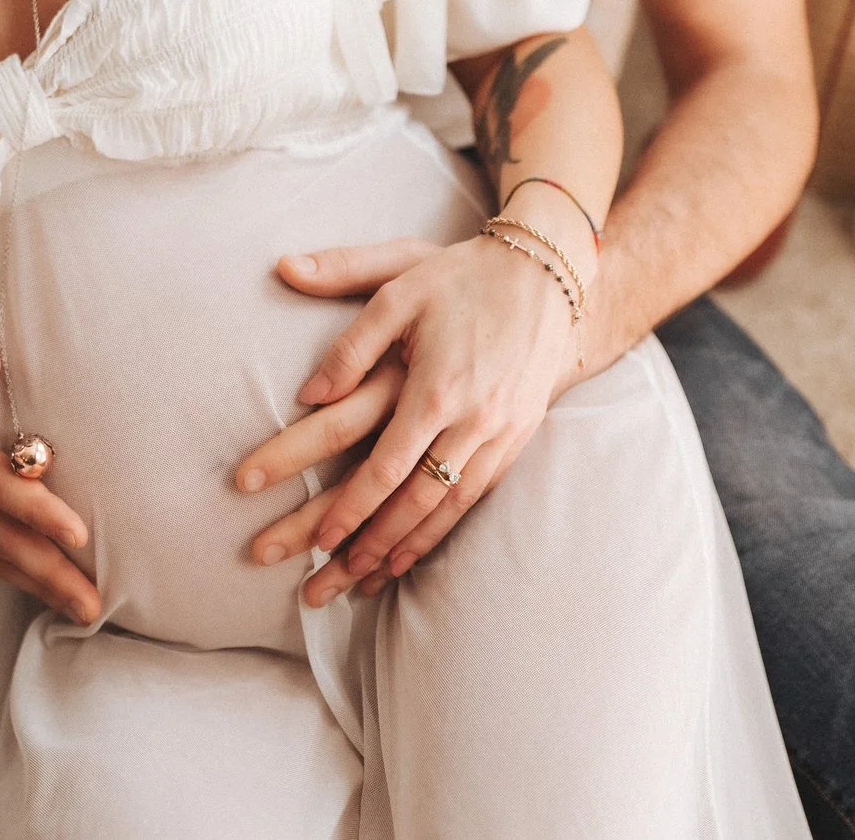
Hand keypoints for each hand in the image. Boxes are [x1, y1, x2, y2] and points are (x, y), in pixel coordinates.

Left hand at [238, 234, 591, 606]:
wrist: (547, 273)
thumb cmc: (462, 275)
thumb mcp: (398, 282)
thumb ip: (350, 339)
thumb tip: (308, 391)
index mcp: (435, 388)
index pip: (385, 467)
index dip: (350, 508)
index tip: (317, 540)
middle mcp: (471, 421)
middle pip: (413, 502)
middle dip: (368, 545)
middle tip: (327, 581)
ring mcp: (499, 433)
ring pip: (447, 508)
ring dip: (404, 547)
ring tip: (365, 579)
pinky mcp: (517, 436)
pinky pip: (476, 496)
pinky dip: (443, 529)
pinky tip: (416, 549)